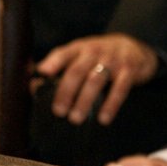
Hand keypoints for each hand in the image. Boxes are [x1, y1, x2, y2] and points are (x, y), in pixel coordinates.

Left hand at [34, 33, 158, 125]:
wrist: (134, 46)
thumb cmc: (98, 55)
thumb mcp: (79, 55)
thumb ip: (58, 67)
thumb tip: (33, 85)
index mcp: (79, 48)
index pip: (63, 53)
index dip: (52, 62)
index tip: (42, 73)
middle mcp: (94, 52)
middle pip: (77, 71)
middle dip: (66, 91)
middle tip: (58, 111)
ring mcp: (112, 61)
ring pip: (95, 81)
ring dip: (84, 101)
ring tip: (75, 119)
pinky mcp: (129, 71)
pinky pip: (120, 89)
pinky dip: (111, 105)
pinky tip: (103, 119)